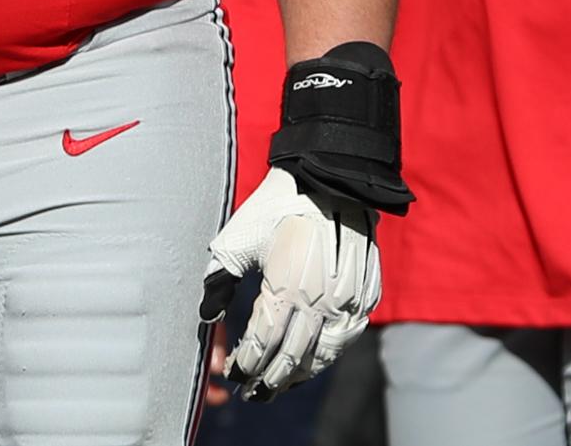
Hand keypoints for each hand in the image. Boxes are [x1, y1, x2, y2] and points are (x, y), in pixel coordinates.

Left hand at [201, 168, 379, 400]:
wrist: (329, 178)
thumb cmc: (276, 206)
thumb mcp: (236, 238)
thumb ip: (218, 280)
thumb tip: (205, 315)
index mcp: (286, 287)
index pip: (263, 342)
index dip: (246, 363)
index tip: (234, 372)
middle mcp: (320, 300)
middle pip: (292, 356)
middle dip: (268, 379)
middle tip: (252, 392)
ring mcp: (347, 301)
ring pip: (323, 354)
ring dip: (299, 373)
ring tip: (279, 383)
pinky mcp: (365, 295)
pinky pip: (346, 337)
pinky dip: (327, 354)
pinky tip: (312, 359)